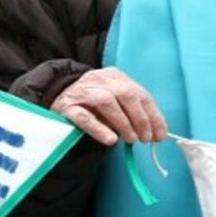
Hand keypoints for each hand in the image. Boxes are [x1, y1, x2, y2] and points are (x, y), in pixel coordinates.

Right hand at [51, 67, 166, 145]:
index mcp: (115, 76)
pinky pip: (85, 117)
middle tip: (146, 139)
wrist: (56, 98)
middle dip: (140, 118)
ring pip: (107, 102)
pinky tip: (110, 140)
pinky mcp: (67, 107)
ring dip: (123, 122)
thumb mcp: (115, 103)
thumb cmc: (92, 104)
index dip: (153, 115)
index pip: (140, 93)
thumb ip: (132, 113)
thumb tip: (154, 132)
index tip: (160, 134)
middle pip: (126, 94)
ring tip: (131, 140)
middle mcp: (100, 79)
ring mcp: (83, 91)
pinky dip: (99, 128)